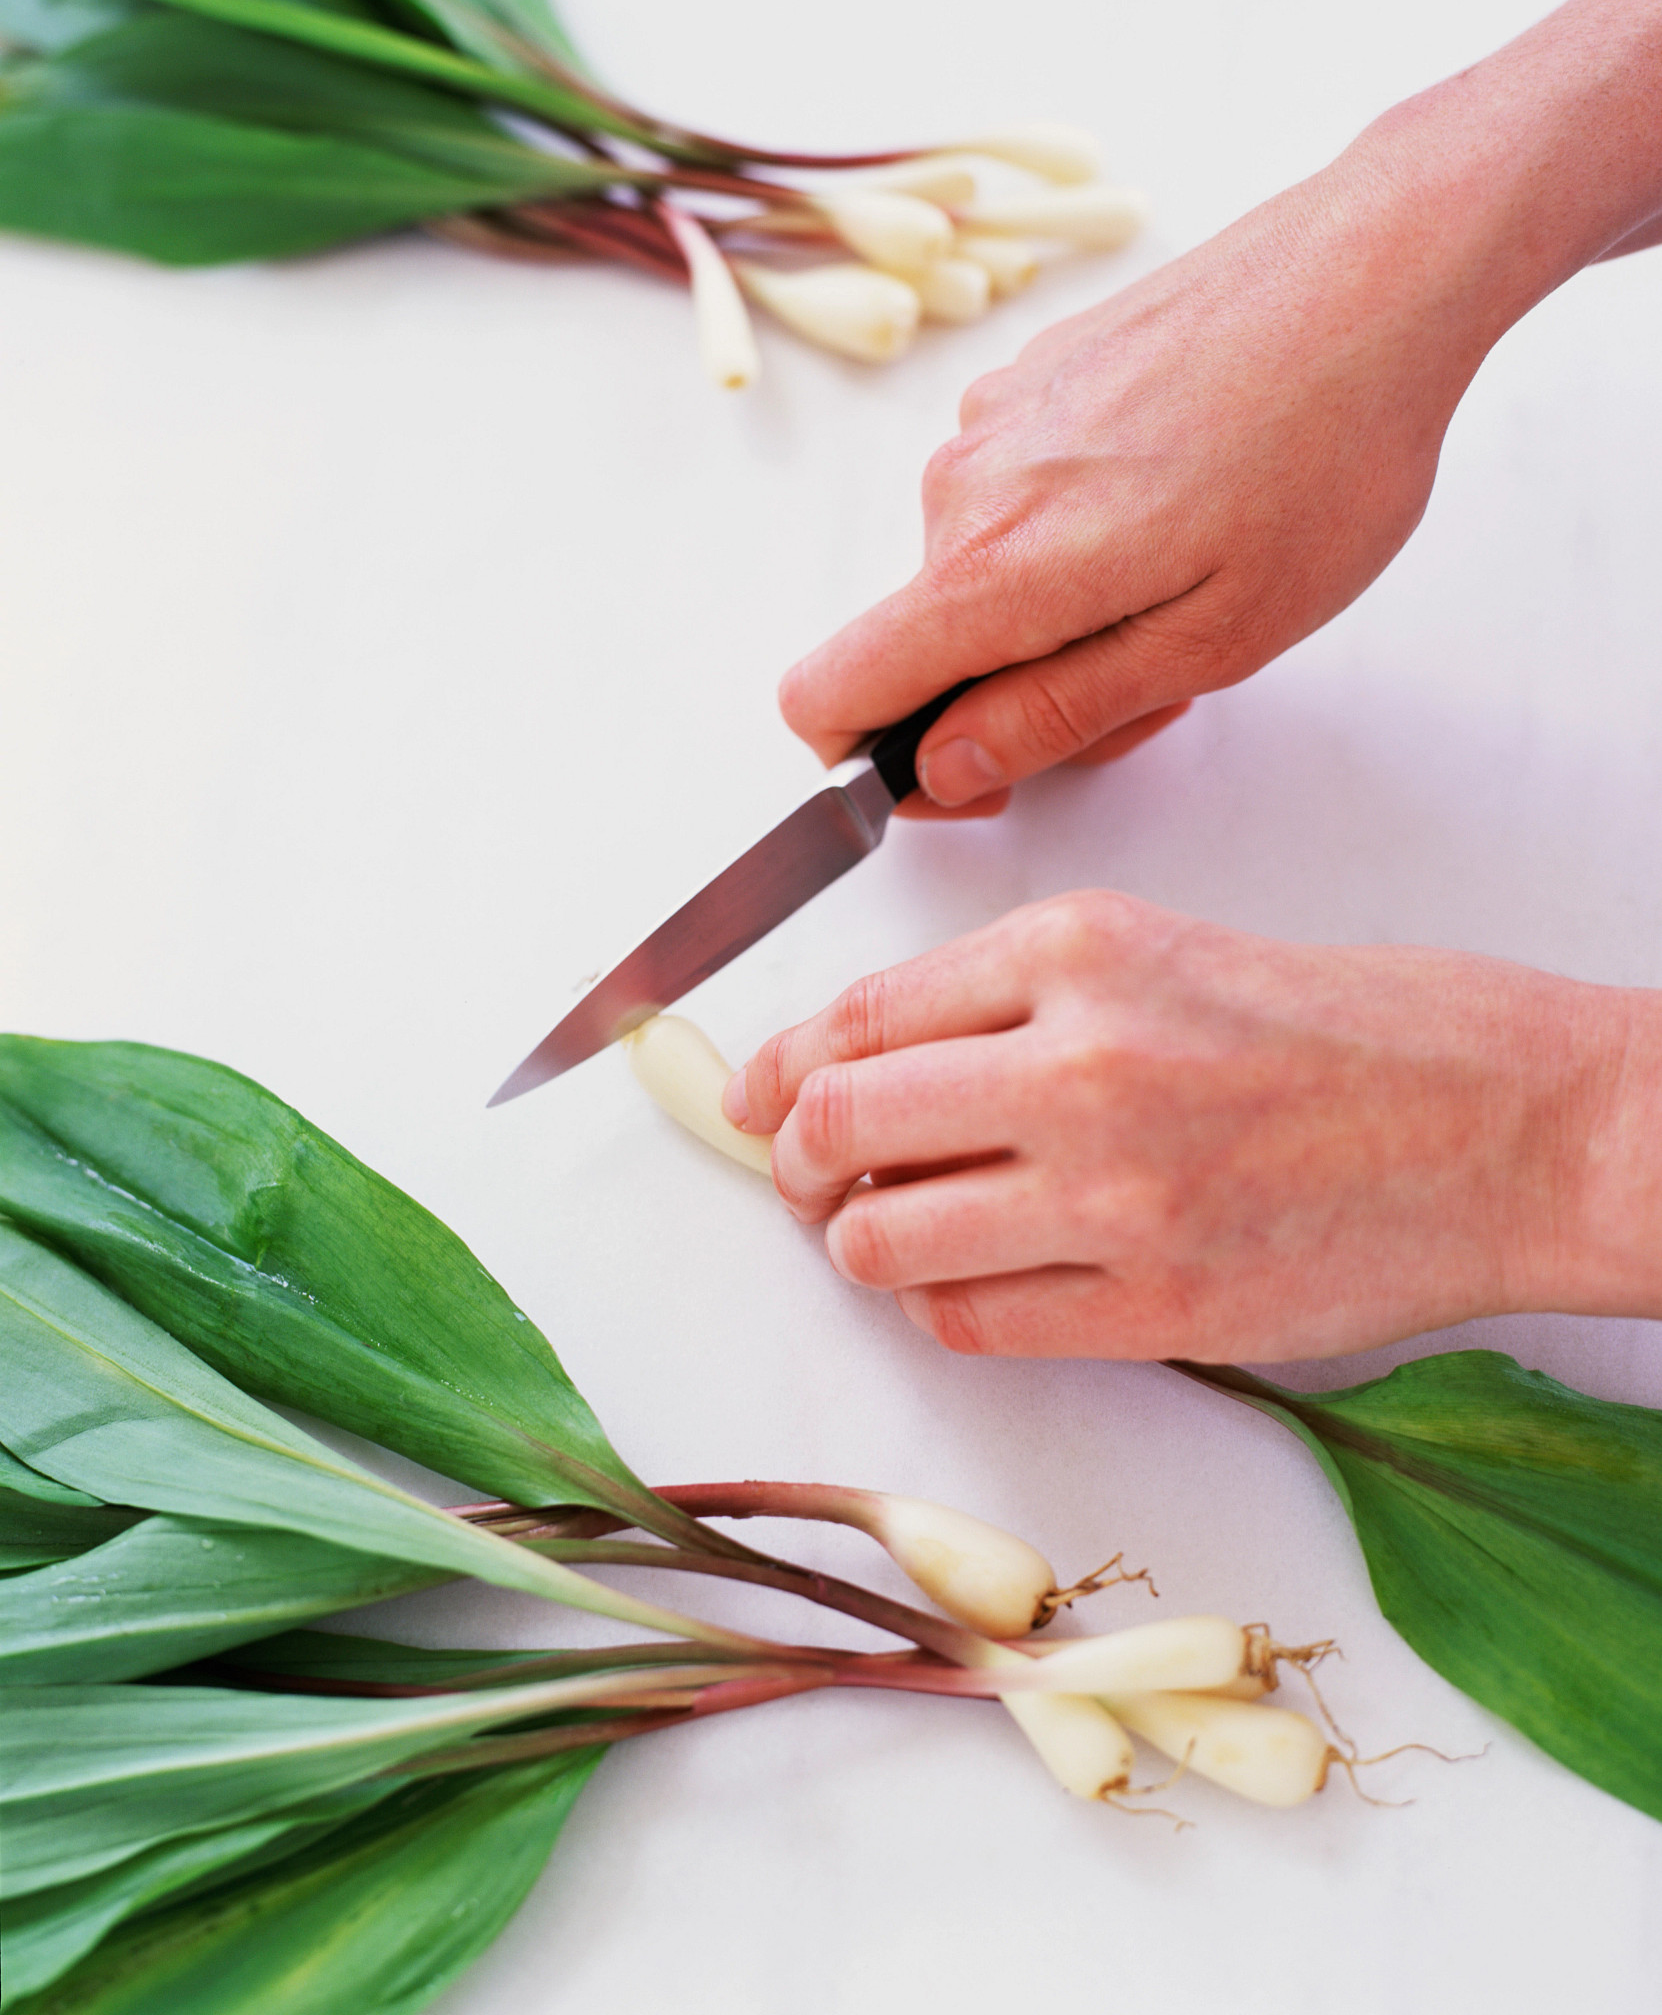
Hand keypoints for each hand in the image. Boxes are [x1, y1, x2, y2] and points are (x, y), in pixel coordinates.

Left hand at [724, 893, 1656, 1362]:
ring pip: (883, 1244)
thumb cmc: (1350, 1028)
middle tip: (809, 1181)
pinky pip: (972, 1325)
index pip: (851, 1018)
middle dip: (793, 1166)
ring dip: (863, 1246)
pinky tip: (983, 1282)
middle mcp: (1080, 1064)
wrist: (1506, 1124)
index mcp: (1076, 950)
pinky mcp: (1156, 1309)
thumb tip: (858, 1066)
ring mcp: (1115, 1196)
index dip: (774, 1073)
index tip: (754, 1102)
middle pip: (837, 1128)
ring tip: (898, 1234)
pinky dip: (945, 1309)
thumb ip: (1004, 1002)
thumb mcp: (1161, 949)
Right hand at [778, 154, 1481, 815]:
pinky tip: (1181, 507)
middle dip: (1021, 694)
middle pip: (924, 649)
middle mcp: (959, 486)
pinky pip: (1011, 500)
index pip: (830, 695)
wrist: (1380, 270)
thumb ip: (1054, 716)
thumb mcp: (1208, 642)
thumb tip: (939, 767)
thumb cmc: (1325, 457)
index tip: (980, 776)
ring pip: (977, 576)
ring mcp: (988, 419)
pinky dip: (1073, 537)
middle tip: (1162, 677)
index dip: (879, 768)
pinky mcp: (1025, 376)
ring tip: (1191, 583)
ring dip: (1059, 617)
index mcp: (991, 568)